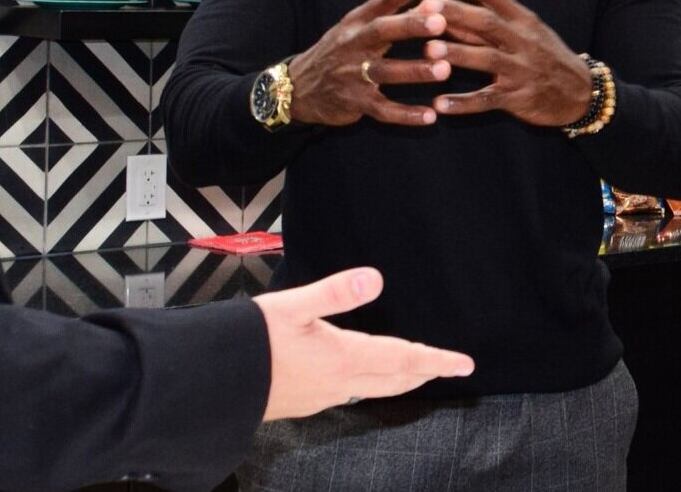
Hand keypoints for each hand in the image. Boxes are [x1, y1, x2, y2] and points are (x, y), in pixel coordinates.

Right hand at [254, 267, 473, 419]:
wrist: (216, 381)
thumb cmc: (250, 341)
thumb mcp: (293, 306)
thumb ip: (334, 293)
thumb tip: (373, 279)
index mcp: (342, 358)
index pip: (402, 359)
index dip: (436, 360)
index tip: (464, 364)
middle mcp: (338, 382)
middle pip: (394, 380)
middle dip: (425, 372)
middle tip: (449, 367)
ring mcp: (323, 396)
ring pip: (374, 389)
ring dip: (400, 379)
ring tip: (415, 370)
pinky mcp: (306, 402)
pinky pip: (351, 394)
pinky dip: (371, 384)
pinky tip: (362, 377)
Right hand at [287, 0, 449, 126]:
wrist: (298, 87)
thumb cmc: (339, 52)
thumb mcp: (357, 29)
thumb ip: (392, 15)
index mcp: (356, 22)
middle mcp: (353, 44)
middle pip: (382, 31)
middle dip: (411, 25)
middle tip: (441, 21)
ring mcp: (352, 74)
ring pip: (385, 71)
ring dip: (415, 70)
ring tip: (445, 69)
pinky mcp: (354, 103)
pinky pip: (383, 110)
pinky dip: (406, 115)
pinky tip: (431, 117)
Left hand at [418, 0, 592, 127]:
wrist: (582, 92)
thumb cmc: (543, 56)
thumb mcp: (522, 33)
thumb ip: (485, 22)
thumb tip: (444, 4)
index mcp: (522, 20)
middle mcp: (523, 41)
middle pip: (487, 22)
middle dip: (456, 13)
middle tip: (425, 6)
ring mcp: (522, 70)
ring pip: (487, 59)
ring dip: (457, 54)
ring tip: (427, 51)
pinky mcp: (519, 98)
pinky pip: (488, 100)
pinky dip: (464, 103)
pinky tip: (440, 105)